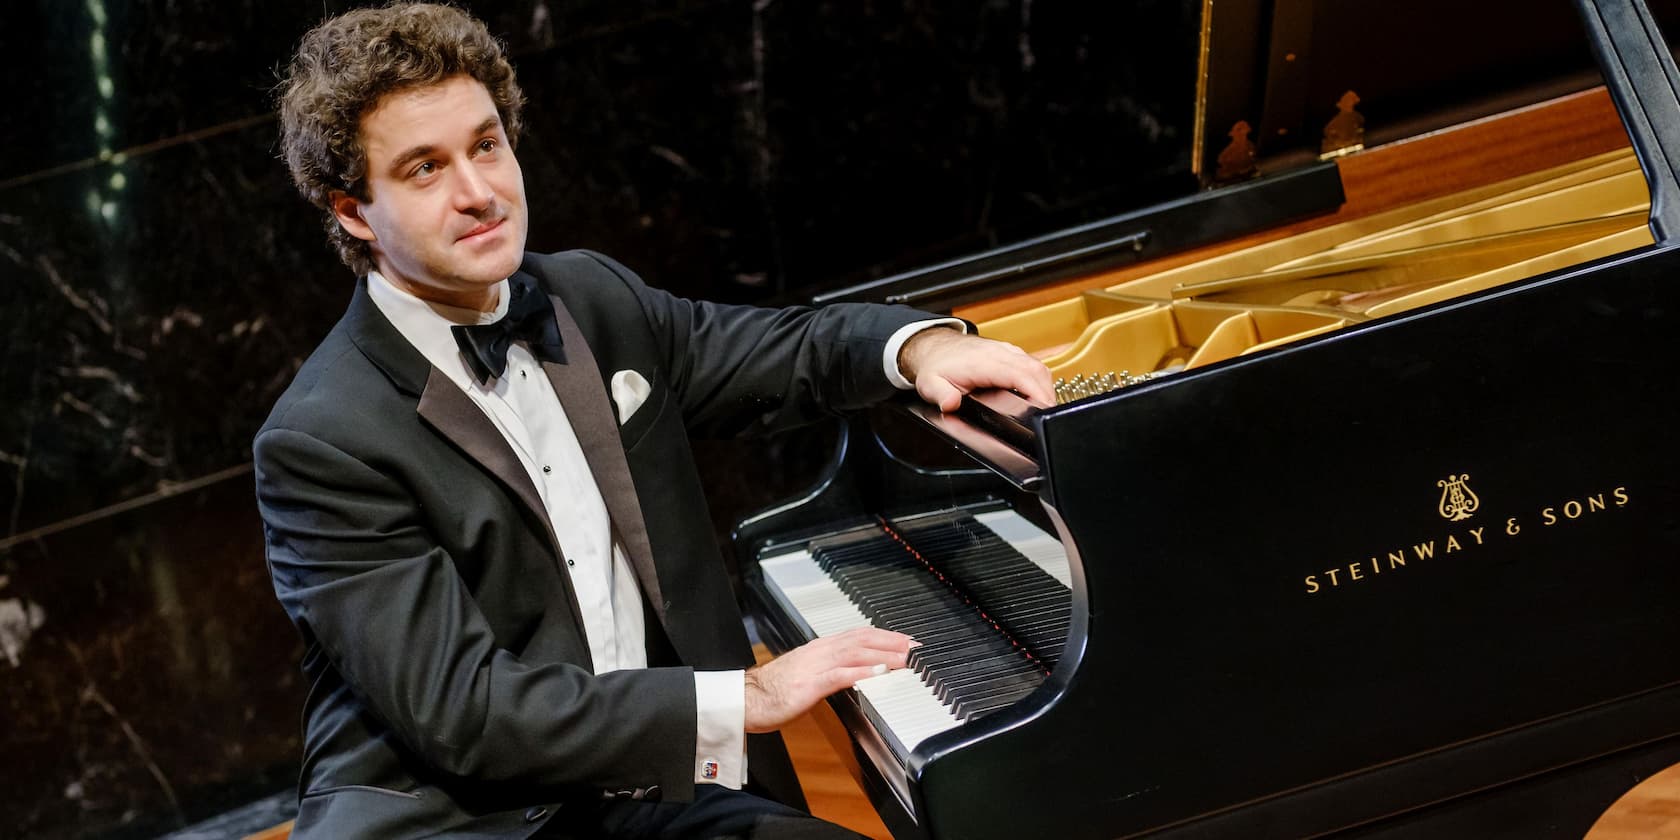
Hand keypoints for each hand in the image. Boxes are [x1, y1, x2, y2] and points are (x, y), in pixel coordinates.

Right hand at [743, 627, 914, 732]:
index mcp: (819, 648)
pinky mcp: (808, 686)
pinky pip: (839, 676)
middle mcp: (819, 652)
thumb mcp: (808, 674)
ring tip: (905, 658)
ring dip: (884, 655)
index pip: (858, 635)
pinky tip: (878, 674)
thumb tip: (856, 672)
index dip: (885, 635)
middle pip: (862, 639)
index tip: (905, 640)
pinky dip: (861, 673)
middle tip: (915, 647)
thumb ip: (831, 670)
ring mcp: (814, 667)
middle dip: (891, 641)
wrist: (746, 699)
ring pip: (855, 654)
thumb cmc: (774, 691)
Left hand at [898, 327, 1054, 411]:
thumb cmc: (936, 365)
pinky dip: (1039, 379)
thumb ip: (941, 395)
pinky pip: (1032, 364)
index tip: (1043, 409)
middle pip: (1036, 370)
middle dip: (1046, 394)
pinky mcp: (1010, 352)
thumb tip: (951, 404)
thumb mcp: (930, 384)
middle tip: (1048, 417)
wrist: (935, 346)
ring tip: (1044, 409)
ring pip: (1037, 366)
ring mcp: (1007, 351)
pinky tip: (1037, 394)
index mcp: (984, 362)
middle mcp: (999, 353)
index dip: (1036, 392)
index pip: (1020, 374)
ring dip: (1045, 387)